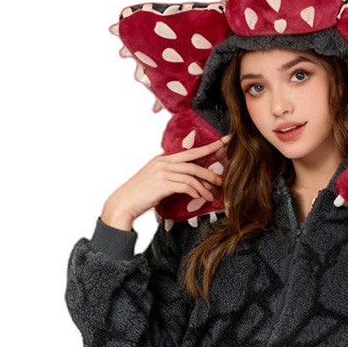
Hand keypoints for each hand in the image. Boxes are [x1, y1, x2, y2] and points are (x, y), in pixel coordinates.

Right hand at [101, 135, 231, 230]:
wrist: (124, 203)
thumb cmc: (140, 195)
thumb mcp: (155, 181)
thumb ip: (169, 176)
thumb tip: (186, 183)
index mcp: (162, 159)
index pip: (189, 151)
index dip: (208, 147)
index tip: (223, 143)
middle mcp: (163, 162)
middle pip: (193, 162)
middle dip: (210, 170)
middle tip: (223, 179)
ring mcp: (163, 172)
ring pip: (192, 175)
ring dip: (205, 186)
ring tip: (213, 194)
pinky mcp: (163, 184)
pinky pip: (186, 186)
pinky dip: (196, 192)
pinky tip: (201, 198)